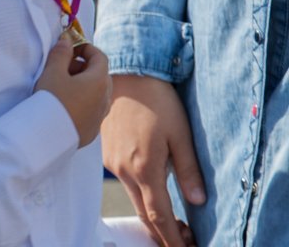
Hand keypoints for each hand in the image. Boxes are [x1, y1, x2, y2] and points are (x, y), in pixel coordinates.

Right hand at [33, 34, 110, 147]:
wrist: (48, 135)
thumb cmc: (51, 100)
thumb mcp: (52, 71)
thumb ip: (61, 53)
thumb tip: (67, 40)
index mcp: (99, 81)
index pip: (100, 56)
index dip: (86, 48)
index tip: (71, 47)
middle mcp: (105, 98)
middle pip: (100, 74)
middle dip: (83, 66)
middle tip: (63, 66)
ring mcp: (100, 115)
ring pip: (96, 93)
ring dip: (83, 85)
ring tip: (62, 86)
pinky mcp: (92, 129)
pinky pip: (91, 108)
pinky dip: (82, 101)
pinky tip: (64, 104)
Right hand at [102, 75, 202, 246]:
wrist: (126, 73)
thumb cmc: (156, 100)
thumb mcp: (180, 134)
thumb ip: (189, 170)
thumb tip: (196, 200)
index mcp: (144, 167)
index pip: (158, 215)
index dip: (171, 237)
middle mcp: (124, 169)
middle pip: (143, 211)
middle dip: (162, 230)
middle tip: (183, 237)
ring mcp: (112, 162)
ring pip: (133, 195)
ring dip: (150, 209)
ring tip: (172, 215)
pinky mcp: (106, 152)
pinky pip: (124, 178)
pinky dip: (139, 190)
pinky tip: (150, 183)